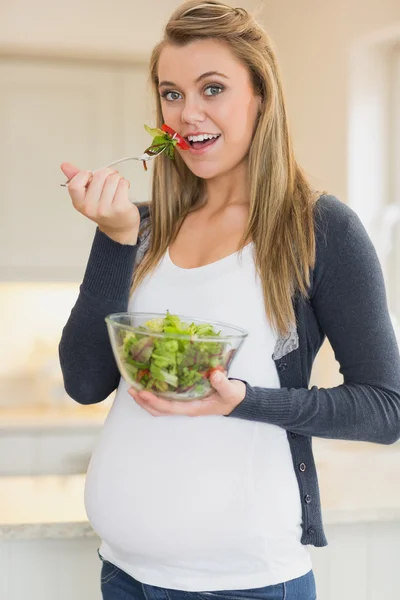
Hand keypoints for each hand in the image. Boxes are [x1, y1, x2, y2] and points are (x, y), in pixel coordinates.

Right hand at [60, 162, 139, 244]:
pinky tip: (123, 190)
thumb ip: (76, 178)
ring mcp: (105, 209)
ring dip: (117, 178)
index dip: (84, 175)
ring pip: (113, 178)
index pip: (75, 184)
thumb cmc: (103, 207)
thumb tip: (64, 165)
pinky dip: (125, 183)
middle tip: (109, 179)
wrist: (119, 225)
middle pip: (99, 176)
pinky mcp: (120, 208)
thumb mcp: (87, 194)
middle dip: (107, 172)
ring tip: (117, 185)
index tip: (91, 176)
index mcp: (79, 203)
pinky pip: (123, 184)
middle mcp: (90, 208)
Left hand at [128, 370, 245, 416]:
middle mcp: (185, 407)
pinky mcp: (184, 397)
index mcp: (192, 408)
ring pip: (160, 406)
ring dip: (146, 399)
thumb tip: (214, 374)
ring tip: (134, 387)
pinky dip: (154, 393)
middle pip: (159, 410)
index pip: (168, 408)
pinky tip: (150, 383)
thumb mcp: (231, 390)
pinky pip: (165, 399)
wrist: (237, 400)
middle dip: (144, 401)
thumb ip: (223, 383)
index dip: (154, 401)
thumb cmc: (232, 397)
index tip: (142, 392)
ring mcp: (184, 403)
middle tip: (131, 389)